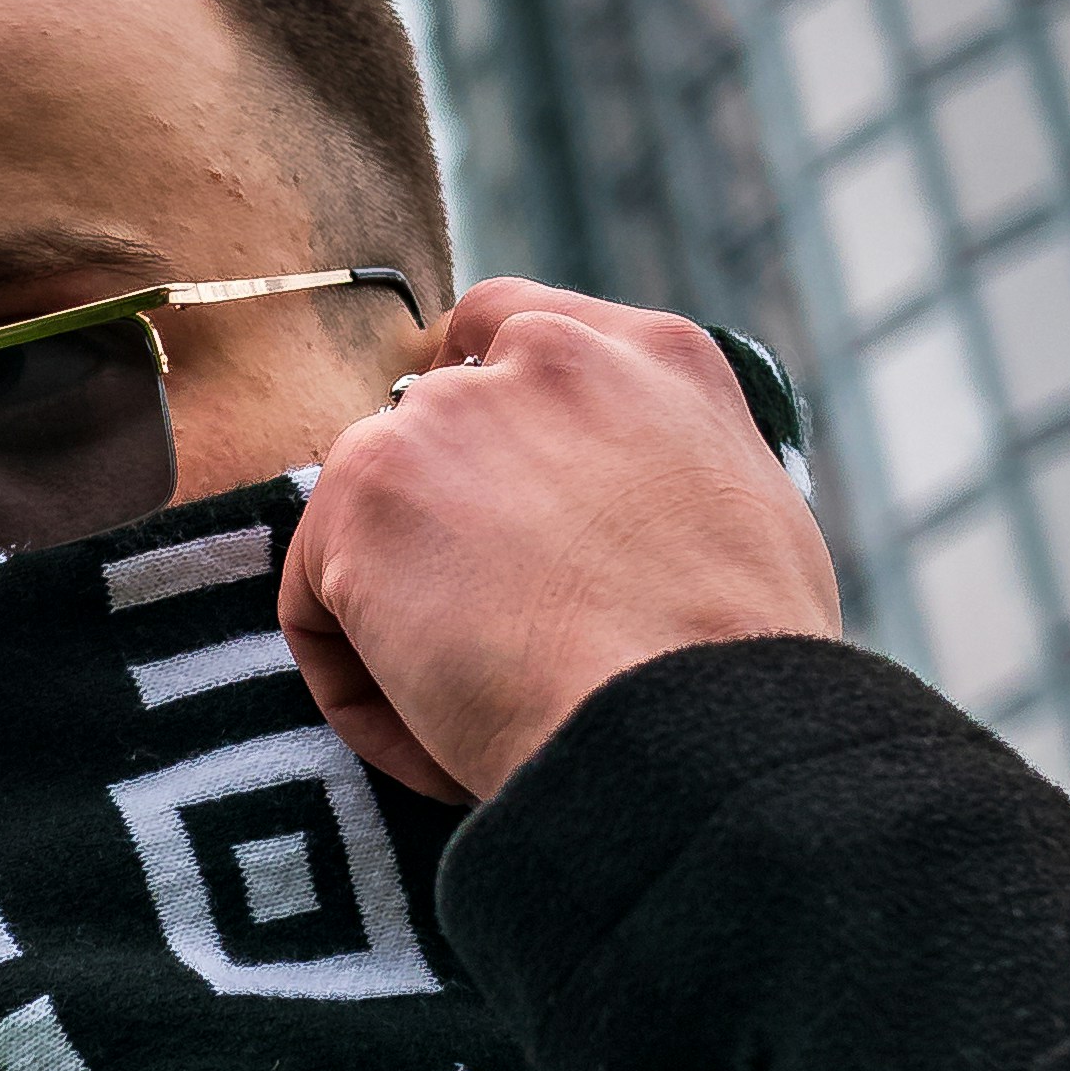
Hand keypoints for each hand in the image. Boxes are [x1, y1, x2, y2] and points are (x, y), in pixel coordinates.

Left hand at [277, 282, 840, 806]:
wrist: (691, 726)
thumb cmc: (742, 679)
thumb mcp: (751, 530)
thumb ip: (666, 483)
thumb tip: (625, 526)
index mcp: (656, 356)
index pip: (514, 330)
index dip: (476, 416)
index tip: (476, 504)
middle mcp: (546, 356)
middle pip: (427, 431)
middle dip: (438, 540)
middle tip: (486, 652)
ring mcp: (447, 411)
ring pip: (370, 526)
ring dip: (400, 624)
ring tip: (472, 721)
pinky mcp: (366, 487)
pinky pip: (318, 605)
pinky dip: (361, 689)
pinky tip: (436, 740)